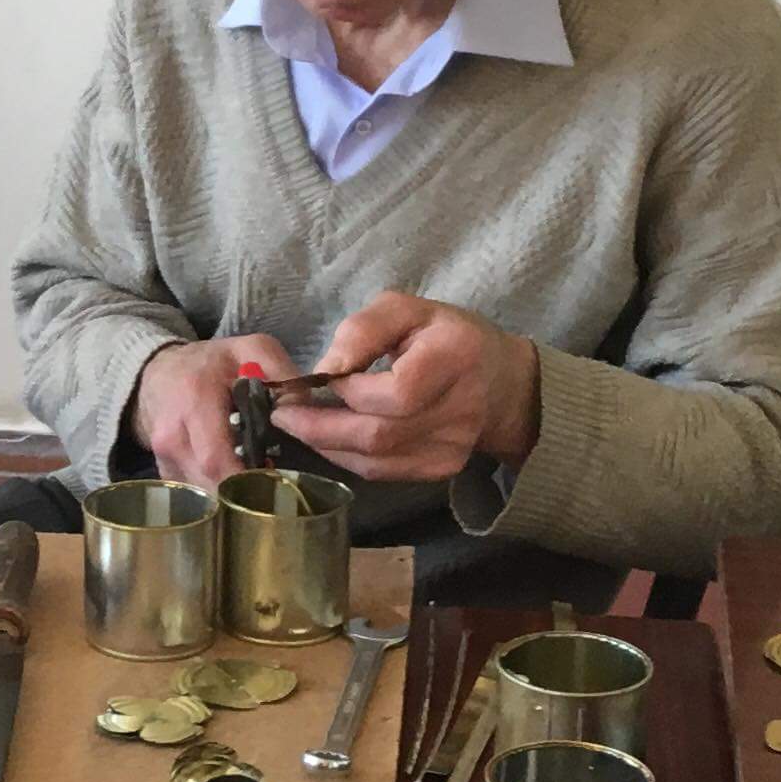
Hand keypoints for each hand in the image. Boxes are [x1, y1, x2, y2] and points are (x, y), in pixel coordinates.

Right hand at [130, 332, 298, 486]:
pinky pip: (193, 495)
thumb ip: (283, 374)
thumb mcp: (252, 350)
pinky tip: (234, 485)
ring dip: (231, 496)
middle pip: (209, 483)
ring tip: (256, 487)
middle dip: (243, 492)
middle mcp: (171, 434)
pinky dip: (216, 496)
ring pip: (201, 494)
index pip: (216, 458)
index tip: (275, 481)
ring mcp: (163, 457)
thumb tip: (302, 413)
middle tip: (272, 489)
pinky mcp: (164, 471)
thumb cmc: (212, 363)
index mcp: (194, 401)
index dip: (246, 479)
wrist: (160, 372)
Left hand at [279, 293, 538, 486]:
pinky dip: (347, 458)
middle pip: (380, 434)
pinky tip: (331, 439)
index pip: (396, 392)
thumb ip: (363, 329)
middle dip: (320, 428)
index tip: (324, 377)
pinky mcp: (442, 469)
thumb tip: (326, 370)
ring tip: (300, 424)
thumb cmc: (443, 336)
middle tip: (281, 414)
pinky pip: (381, 472)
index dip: (351, 390)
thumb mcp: (405, 309)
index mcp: (455, 358)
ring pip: (375, 461)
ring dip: (327, 445)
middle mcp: (460, 410)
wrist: (499, 381)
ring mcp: (453, 447)